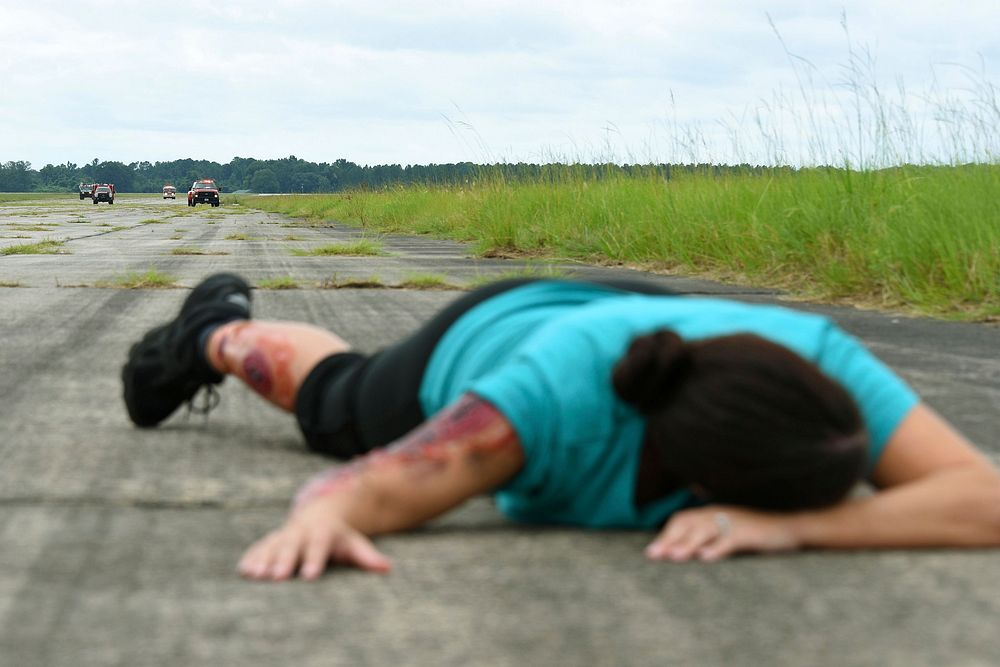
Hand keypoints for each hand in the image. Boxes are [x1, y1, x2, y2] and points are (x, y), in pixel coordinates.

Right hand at [238, 495, 391, 580]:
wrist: (318, 514)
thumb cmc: (339, 537)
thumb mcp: (354, 543)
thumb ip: (367, 556)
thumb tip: (387, 568)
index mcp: (322, 532)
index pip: (319, 546)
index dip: (314, 560)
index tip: (310, 576)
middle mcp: (301, 532)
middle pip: (292, 546)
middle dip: (283, 561)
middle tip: (277, 578)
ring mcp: (283, 534)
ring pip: (272, 546)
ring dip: (263, 560)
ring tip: (254, 575)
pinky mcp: (270, 540)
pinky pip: (259, 548)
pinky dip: (251, 558)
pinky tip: (242, 571)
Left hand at [645, 506, 800, 562]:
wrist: (788, 528)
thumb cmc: (754, 535)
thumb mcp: (726, 533)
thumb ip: (706, 539)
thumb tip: (680, 552)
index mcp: (710, 513)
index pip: (681, 520)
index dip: (665, 535)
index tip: (651, 553)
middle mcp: (718, 514)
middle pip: (688, 523)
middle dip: (669, 540)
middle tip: (653, 556)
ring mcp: (733, 522)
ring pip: (705, 530)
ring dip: (687, 543)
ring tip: (673, 557)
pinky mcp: (748, 533)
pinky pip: (730, 539)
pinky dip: (717, 548)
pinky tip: (706, 558)